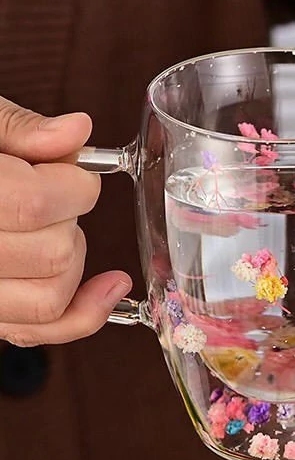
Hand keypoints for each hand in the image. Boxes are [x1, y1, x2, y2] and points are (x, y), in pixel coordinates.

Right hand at [0, 97, 131, 346]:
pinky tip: (109, 287)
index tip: (72, 170)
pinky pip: (39, 330)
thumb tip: (75, 131)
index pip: (34, 204)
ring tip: (50, 226)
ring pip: (50, 295)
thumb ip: (19, 129)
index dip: (73, 184)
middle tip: (50, 193)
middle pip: (52, 252)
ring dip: (70, 258)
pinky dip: (83, 314)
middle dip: (71, 218)